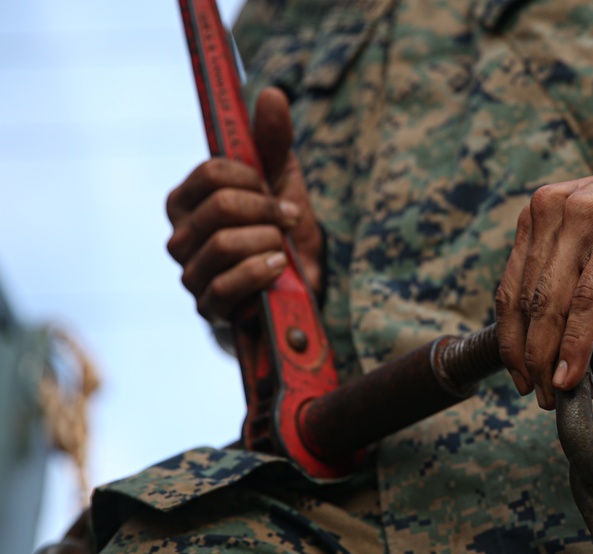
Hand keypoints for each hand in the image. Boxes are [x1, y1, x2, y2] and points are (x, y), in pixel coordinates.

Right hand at [165, 87, 322, 323]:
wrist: (300, 285)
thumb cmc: (281, 230)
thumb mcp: (282, 181)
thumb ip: (272, 141)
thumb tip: (272, 93)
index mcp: (188, 201)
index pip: (211, 174)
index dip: (252, 178)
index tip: (273, 188)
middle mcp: (180, 236)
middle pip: (220, 207)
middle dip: (266, 211)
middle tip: (288, 220)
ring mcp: (190, 274)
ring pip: (224, 245)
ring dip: (267, 242)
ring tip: (281, 247)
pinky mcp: (207, 308)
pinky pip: (224, 286)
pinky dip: (258, 273)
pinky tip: (278, 267)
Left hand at [495, 112, 592, 408]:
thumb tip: (587, 372)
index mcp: (541, 215)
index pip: (511, 289)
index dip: (511, 340)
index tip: (519, 376)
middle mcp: (552, 211)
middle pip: (525, 301)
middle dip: (528, 357)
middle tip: (539, 396)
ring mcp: (581, 217)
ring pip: (550, 304)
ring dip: (548, 358)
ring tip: (556, 394)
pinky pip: (586, 300)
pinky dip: (577, 343)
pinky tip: (575, 374)